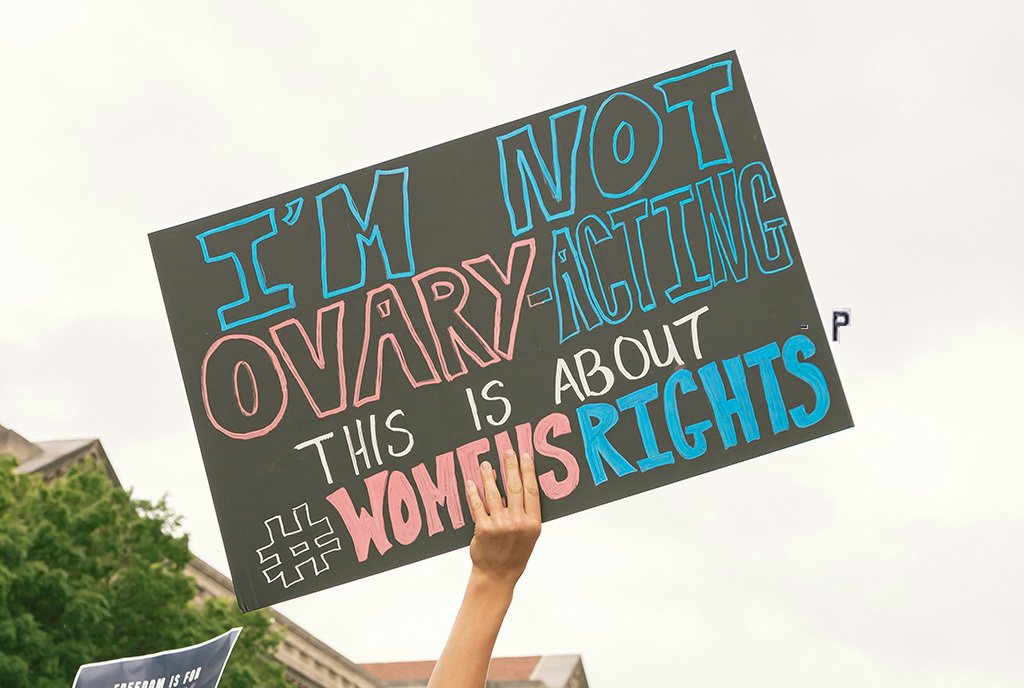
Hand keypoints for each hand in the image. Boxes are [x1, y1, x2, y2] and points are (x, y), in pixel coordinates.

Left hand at [465, 450, 541, 590]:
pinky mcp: (483, 529)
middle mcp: (518, 523)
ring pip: (494, 493)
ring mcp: (500, 525)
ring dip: (489, 476)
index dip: (528, 470)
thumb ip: (527, 513)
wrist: (497, 575)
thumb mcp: (530, 535)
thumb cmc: (514, 555)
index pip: (532, 490)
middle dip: (510, 466)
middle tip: (507, 451)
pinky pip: (478, 505)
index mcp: (533, 523)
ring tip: (485, 464)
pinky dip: (474, 492)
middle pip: (515, 487)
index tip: (525, 455)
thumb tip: (521, 485)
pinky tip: (471, 482)